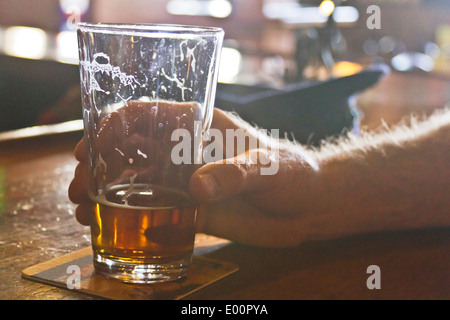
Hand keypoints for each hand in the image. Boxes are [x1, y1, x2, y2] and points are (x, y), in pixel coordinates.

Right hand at [69, 106, 321, 247]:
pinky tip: (107, 228)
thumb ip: (235, 174)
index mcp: (200, 128)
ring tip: (83, 210)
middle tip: (79, 186)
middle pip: (130, 150)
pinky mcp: (190, 210)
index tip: (91, 145)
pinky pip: (153, 212)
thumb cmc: (292, 173)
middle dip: (99, 163)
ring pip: (135, 182)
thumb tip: (196, 187)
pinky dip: (128, 218)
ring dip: (105, 193)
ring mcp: (185, 182)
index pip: (148, 114)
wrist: (306, 207)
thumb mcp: (267, 167)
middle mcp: (185, 152)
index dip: (114, 125)